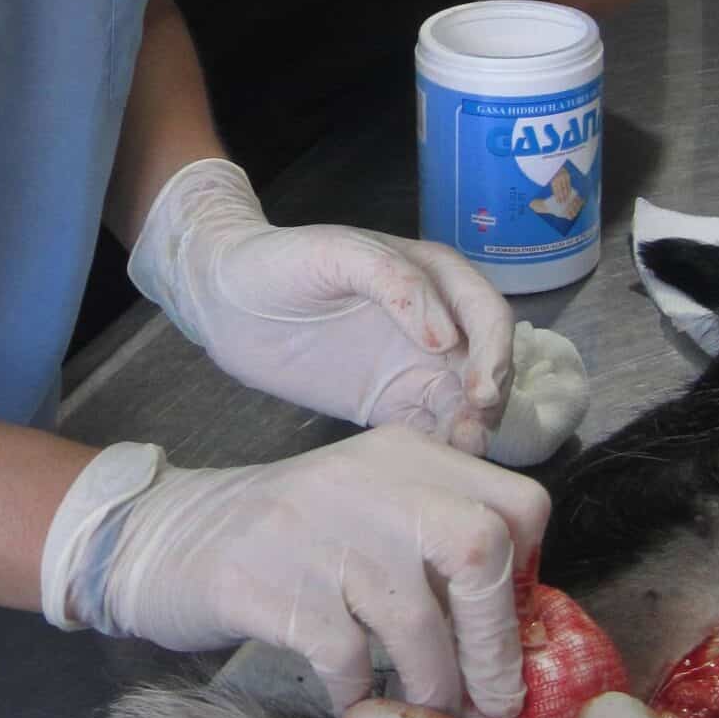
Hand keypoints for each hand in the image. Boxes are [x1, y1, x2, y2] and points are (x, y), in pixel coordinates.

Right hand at [41, 427, 548, 717]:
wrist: (162, 534)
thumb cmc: (284, 539)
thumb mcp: (366, 506)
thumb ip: (434, 537)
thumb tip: (521, 623)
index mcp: (404, 456)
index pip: (517, 503)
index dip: (532, 576)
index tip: (512, 627)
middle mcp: (364, 479)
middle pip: (480, 547)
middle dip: (497, 640)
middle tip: (495, 700)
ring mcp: (310, 528)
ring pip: (414, 616)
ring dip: (434, 687)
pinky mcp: (262, 582)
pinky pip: (343, 656)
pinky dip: (359, 696)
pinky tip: (358, 711)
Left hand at [128, 159, 514, 454]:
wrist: (224, 300)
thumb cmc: (278, 261)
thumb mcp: (337, 253)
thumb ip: (395, 282)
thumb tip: (444, 337)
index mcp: (433, 277)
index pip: (486, 313)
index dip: (494, 351)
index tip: (480, 390)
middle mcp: (435, 323)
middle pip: (487, 363)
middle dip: (491, 397)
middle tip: (474, 431)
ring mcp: (413, 366)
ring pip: (464, 401)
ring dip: (472, 426)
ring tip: (460, 450)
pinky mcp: (388, 403)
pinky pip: (428, 428)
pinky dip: (441, 446)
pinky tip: (437, 463)